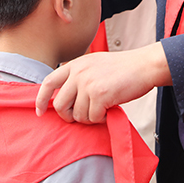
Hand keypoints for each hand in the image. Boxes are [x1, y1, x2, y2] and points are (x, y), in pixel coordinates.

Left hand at [35, 42, 170, 123]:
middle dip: (69, 116)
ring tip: (101, 109)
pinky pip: (93, 118)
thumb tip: (64, 98)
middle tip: (82, 116)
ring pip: (77, 115)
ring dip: (89, 118)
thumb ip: (78, 76)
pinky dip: (101, 118)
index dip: (41, 100)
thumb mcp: (94, 64)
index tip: (40, 112)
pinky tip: (109, 109)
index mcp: (75, 65)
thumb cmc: (122, 68)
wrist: (143, 66)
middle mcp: (78, 73)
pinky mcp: (99, 95)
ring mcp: (88, 84)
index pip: (48, 83)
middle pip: (60, 105)